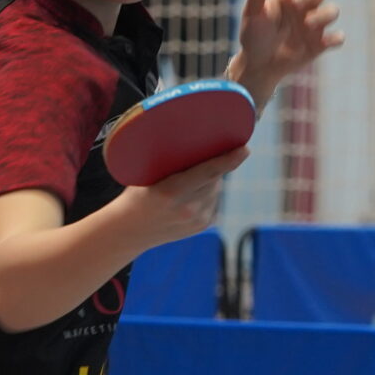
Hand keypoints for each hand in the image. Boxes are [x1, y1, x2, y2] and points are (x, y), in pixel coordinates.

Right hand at [115, 146, 247, 244]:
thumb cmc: (136, 195)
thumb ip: (171, 164)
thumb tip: (197, 142)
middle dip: (213, 165)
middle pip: (215, 178)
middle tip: (199, 159)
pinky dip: (208, 193)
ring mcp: (197, 219)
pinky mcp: (203, 226)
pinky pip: (214, 200)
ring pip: (216, 189)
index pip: (208, 172)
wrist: (130, 231)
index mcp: (171, 191)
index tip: (245, 149)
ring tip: (187, 182)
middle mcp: (188, 207)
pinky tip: (191, 195)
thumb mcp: (147, 176)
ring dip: (210, 180)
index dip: (229, 160)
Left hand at [227, 0, 343, 105]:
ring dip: (323, 15)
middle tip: (295, 3)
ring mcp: (315, 24)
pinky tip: (326, 42)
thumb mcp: (252, 14)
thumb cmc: (254, 35)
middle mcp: (306, 6)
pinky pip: (337, 38)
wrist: (258, 65)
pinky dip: (336, 38)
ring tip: (307, 24)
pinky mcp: (320, 44)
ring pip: (333, 11)